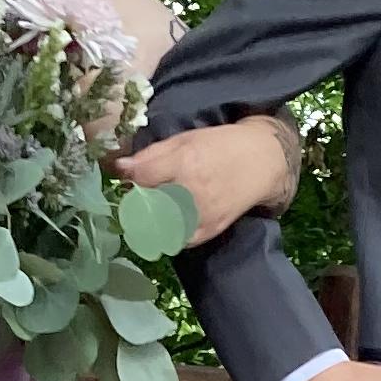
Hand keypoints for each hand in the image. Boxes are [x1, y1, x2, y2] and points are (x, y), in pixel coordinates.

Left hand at [115, 116, 298, 243]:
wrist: (260, 162)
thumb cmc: (220, 146)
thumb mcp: (185, 140)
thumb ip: (151, 154)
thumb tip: (119, 167)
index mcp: (184, 162)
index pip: (141, 178)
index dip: (133, 179)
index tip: (136, 179)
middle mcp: (191, 190)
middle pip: (147, 205)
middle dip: (141, 201)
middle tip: (147, 195)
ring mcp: (201, 214)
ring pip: (159, 226)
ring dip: (153, 219)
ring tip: (161, 207)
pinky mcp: (209, 229)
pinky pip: (178, 240)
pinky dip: (170, 233)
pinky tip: (175, 219)